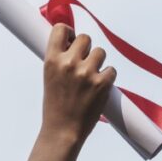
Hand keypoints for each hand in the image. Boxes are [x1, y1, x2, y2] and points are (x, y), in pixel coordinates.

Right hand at [40, 23, 116, 147]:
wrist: (62, 131)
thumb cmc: (55, 106)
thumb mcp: (50, 78)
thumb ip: (60, 60)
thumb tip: (72, 42)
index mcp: (51, 61)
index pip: (61, 29)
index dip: (69, 32)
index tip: (71, 40)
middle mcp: (68, 64)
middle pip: (85, 38)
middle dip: (87, 49)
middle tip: (84, 63)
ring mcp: (86, 73)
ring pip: (101, 52)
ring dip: (98, 62)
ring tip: (90, 78)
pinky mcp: (102, 83)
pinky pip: (111, 70)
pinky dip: (107, 78)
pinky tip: (98, 88)